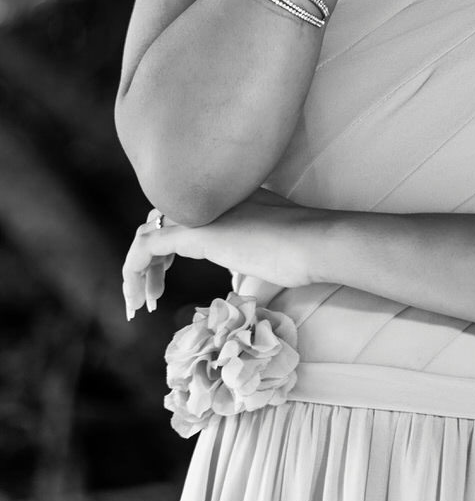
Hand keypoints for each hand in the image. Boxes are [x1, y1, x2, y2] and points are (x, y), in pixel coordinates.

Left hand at [121, 190, 323, 318]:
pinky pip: (146, 249)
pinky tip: (139, 297)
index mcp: (223, 198)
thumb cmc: (301, 250)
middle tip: (152, 295)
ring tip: (143, 303)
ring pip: (148, 235)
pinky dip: (134, 272)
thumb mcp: (264, 244)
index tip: (164, 280)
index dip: (166, 249)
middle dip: (148, 262)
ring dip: (139, 271)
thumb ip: (244, 247)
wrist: (313, 242)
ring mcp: (199, 213)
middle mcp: (206, 199)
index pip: (179, 216)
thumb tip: (240, 265)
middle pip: (159, 223)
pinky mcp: (193, 234)